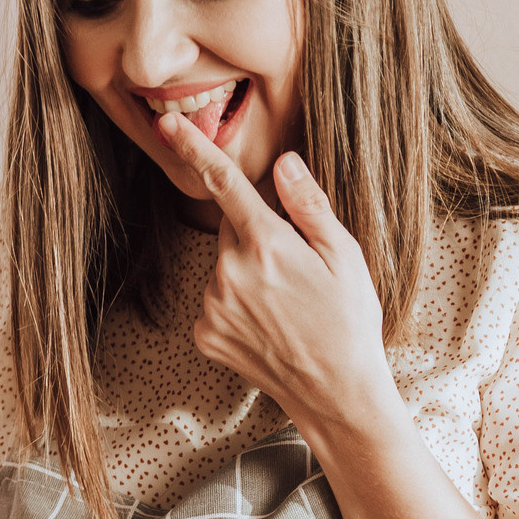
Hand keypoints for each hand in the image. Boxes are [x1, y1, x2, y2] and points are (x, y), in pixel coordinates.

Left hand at [152, 109, 396, 431]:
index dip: (195, 149)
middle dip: (257, 235)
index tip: (168, 125)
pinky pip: (215, 300)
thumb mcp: (345, 257)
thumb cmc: (350, 322)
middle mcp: (230, 272)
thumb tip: (283, 162)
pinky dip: (235, 304)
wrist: (336, 393)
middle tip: (295, 268)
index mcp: (268, 245)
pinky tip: (268, 324)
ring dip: (246, 272)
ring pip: (223, 266)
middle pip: (231, 229)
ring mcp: (213, 306)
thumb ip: (308, 205)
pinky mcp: (204, 334)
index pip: (224, 184)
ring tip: (287, 304)